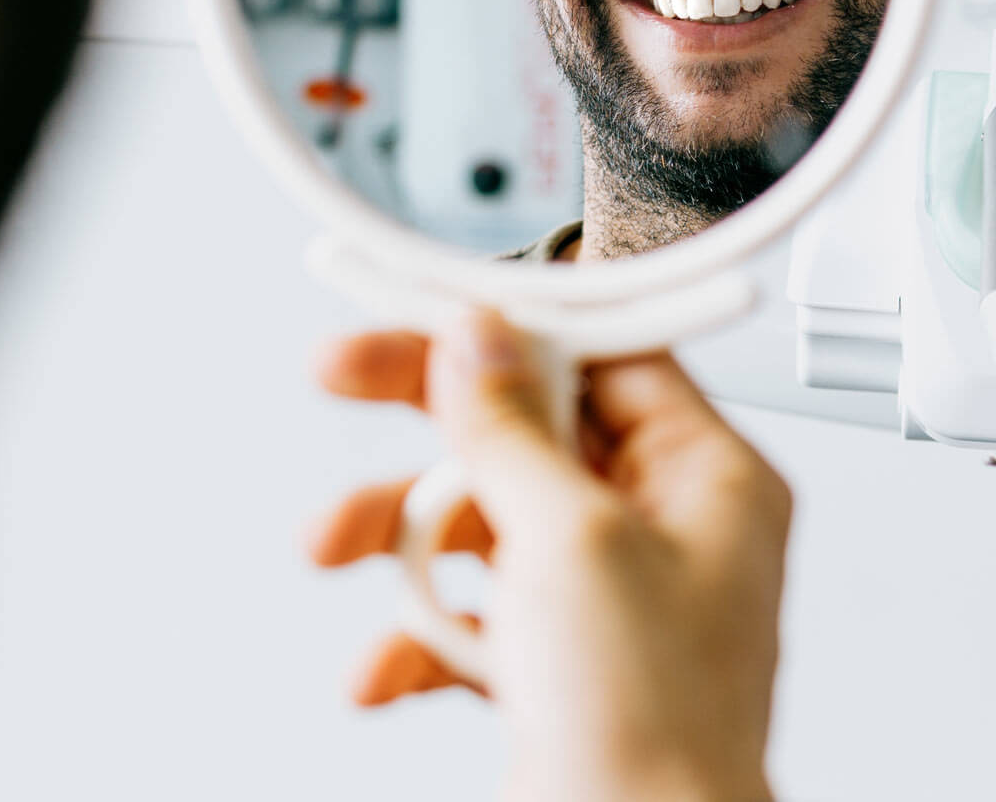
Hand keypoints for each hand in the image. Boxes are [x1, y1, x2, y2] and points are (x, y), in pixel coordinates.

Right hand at [308, 311, 790, 801]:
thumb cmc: (656, 734)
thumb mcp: (574, 541)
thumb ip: (514, 429)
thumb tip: (480, 340)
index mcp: (703, 477)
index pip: (603, 353)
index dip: (516, 322)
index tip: (437, 301)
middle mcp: (655, 523)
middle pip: (525, 422)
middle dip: (427, 414)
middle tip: (343, 369)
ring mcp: (599, 588)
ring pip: (480, 512)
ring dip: (397, 531)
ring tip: (333, 544)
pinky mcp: (550, 652)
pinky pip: (467, 606)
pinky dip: (415, 628)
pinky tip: (382, 665)